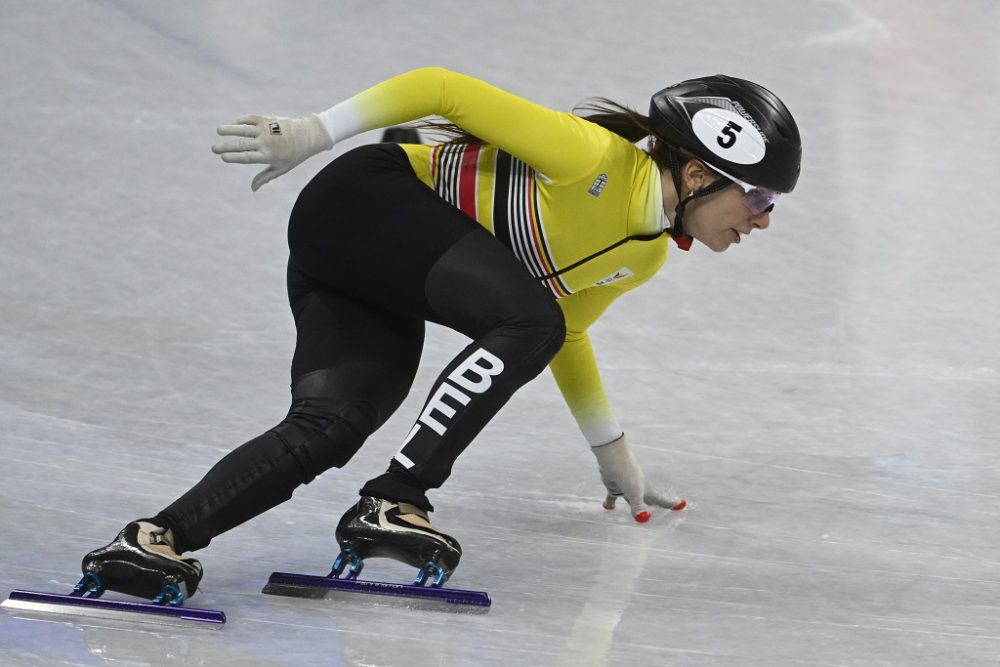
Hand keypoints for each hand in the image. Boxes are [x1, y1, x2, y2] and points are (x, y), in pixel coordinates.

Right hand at [211, 114, 333, 190]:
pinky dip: (240, 121)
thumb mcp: (282, 168)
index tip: (222, 157)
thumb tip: (253, 189)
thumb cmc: (294, 155)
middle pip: (242, 144)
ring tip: (218, 131)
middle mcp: (266, 142)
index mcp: (269, 156)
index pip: (247, 157)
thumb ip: (265, 177)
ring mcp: (266, 129)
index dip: (234, 157)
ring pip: (244, 129)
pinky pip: (250, 119)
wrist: (308, 135)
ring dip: (230, 129)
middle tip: (213, 148)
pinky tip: (232, 123)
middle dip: (226, 146)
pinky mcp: (267, 119)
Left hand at [590, 434, 685, 522]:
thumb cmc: (628, 475)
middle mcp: (638, 490)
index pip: (662, 500)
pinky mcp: (614, 487)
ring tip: (635, 516)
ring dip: (633, 507)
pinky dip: (610, 503)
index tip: (682, 505)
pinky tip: (607, 508)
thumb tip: (643, 518)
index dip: (671, 504)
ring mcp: (626, 488)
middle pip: (647, 501)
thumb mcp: (635, 493)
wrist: (613, 459)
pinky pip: (613, 497)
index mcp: (647, 491)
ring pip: (630, 501)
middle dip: (653, 506)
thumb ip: (638, 507)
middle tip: (660, 512)